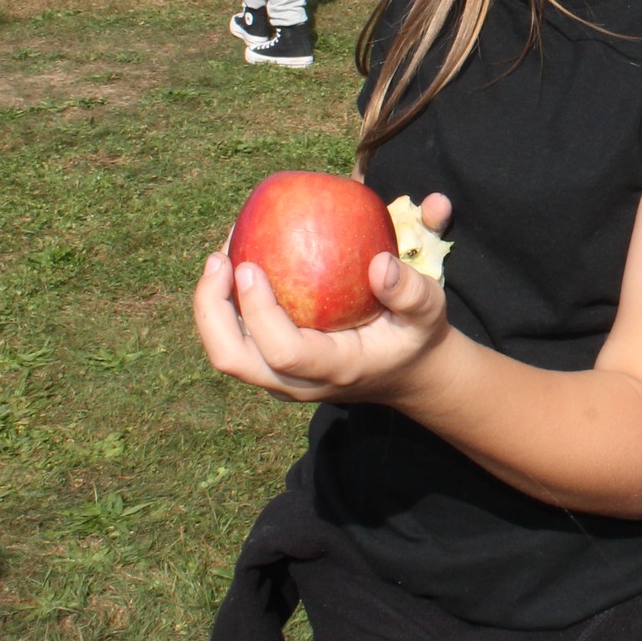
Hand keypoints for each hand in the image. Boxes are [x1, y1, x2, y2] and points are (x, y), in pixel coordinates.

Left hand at [193, 194, 454, 402]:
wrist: (404, 372)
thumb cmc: (413, 334)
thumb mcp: (429, 311)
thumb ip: (411, 290)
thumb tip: (380, 264)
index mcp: (335, 370)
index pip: (284, 352)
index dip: (259, 312)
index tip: (250, 266)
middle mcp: (298, 382)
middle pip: (234, 359)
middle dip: (212, 311)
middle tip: (219, 259)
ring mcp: (280, 378)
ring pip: (226, 352)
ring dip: (211, 306)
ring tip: (219, 257)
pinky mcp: (272, 365)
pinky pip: (235, 338)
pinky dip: (224, 304)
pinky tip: (233, 262)